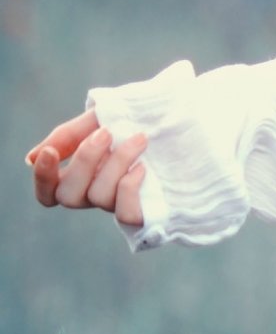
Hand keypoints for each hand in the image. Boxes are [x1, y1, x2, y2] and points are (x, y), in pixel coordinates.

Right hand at [26, 109, 147, 226]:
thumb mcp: (99, 120)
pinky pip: (127, 214)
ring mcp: (122, 204)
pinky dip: (129, 189)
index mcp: (83, 176)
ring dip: (116, 164)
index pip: (49, 193)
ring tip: (139, 139)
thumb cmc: (138, 121)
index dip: (42, 178)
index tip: (50, 151)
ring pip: (100, 198)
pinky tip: (143, 167)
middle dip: (84, 161)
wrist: (186, 119)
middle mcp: (98, 194)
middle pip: (71, 196)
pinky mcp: (149, 211)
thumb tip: (31, 159)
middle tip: (106, 133)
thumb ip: (68, 136)